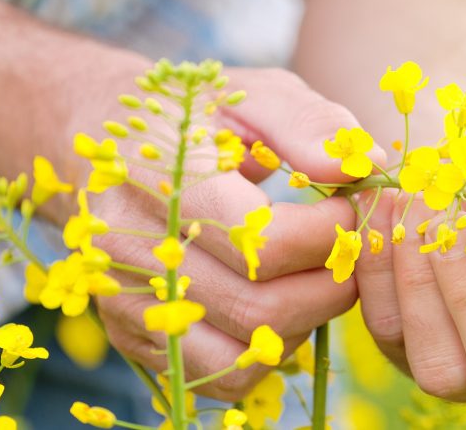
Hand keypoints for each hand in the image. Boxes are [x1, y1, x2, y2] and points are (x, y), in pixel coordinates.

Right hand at [90, 67, 380, 400]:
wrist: (101, 143)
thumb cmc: (190, 115)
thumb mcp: (250, 93)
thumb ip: (308, 123)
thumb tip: (364, 167)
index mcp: (161, 180)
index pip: (263, 243)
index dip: (330, 234)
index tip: (352, 209)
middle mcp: (131, 249)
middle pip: (260, 308)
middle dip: (332, 282)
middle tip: (351, 249)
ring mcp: (127, 300)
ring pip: (246, 351)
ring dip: (308, 319)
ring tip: (319, 272)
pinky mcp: (134, 333)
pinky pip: (223, 372)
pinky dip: (270, 348)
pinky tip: (282, 300)